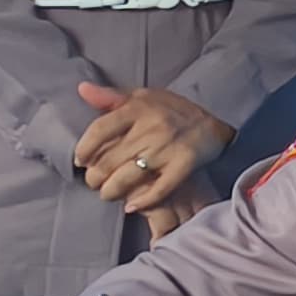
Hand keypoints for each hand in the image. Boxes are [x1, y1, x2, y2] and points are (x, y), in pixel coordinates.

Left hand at [74, 83, 228, 218]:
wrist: (214, 125)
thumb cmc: (172, 111)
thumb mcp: (143, 97)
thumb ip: (111, 96)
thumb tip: (82, 89)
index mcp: (138, 108)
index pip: (99, 130)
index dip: (84, 149)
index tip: (80, 161)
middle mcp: (151, 128)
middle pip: (109, 160)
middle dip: (94, 177)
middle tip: (93, 181)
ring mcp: (168, 148)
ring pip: (127, 178)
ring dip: (111, 191)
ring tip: (108, 193)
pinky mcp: (184, 164)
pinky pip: (158, 189)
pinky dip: (142, 201)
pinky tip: (131, 207)